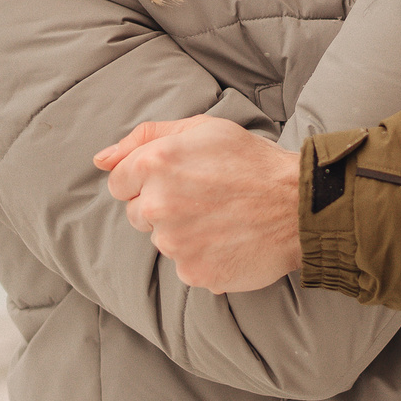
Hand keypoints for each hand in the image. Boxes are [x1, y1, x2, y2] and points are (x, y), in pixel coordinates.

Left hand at [95, 115, 301, 292]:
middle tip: (205, 198)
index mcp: (155, 163)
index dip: (148, 180)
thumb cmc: (252, 162)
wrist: (299, 205)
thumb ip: (144, 137)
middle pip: (138, 214)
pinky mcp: (193, 271)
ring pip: (162, 241)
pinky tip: (229, 240)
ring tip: (222, 218)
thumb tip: (100, 159)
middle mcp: (158, 204)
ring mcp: (174, 242)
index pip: (120, 182)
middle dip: (163, 207)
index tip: (179, 181)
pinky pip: (184, 266)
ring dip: (183, 233)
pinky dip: (203, 256)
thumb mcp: (202, 129)